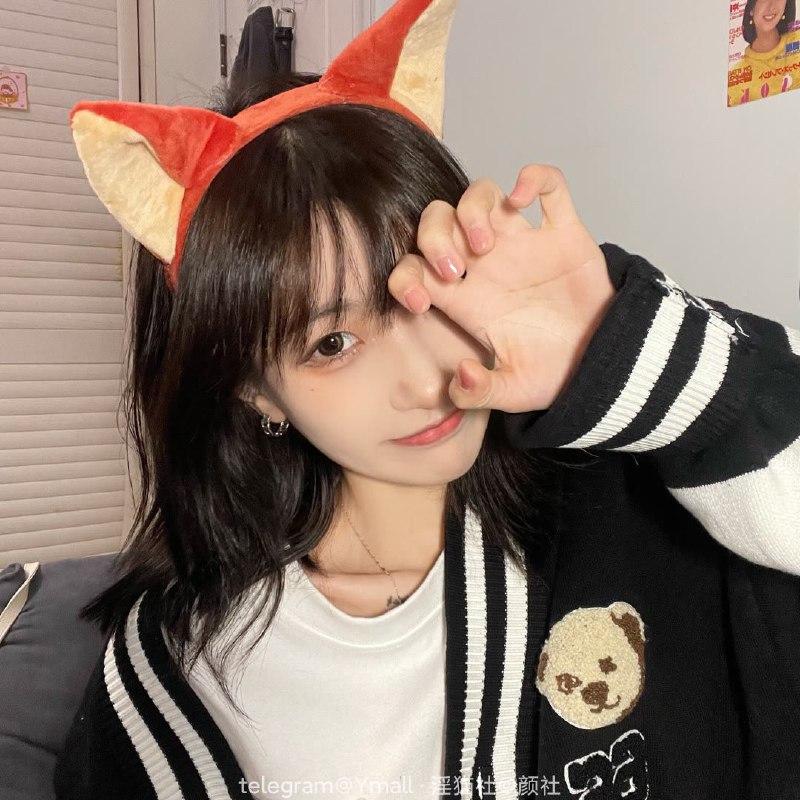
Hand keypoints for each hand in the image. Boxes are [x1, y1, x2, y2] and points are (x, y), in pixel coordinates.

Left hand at [387, 164, 616, 412]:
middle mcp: (487, 266)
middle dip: (433, 236)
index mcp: (466, 299)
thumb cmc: (551, 375)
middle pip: (438, 221)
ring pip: (481, 195)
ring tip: (486, 245)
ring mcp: (523, 244)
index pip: (414, 270)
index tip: (419, 301)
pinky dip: (534, 178)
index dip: (404, 278)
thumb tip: (462, 376)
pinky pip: (548, 186)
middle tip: (454, 269)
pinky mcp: (563, 234)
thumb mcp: (512, 392)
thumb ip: (480, 391)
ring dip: (472, 208)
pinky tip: (525, 199)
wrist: (601, 367)